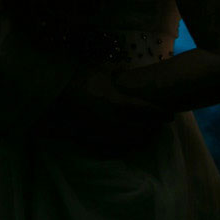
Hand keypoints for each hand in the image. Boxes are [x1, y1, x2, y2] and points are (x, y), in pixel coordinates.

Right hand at [35, 68, 173, 152]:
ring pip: (132, 141)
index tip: (170, 113)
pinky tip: (129, 144)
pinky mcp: (94, 141)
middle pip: (144, 128)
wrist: (49, 96)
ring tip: (150, 135)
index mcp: (118, 102)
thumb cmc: (72, 79)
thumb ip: (114, 74)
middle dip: (155, 127)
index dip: (161, 113)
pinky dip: (126, 147)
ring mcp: (105, 133)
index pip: (148, 110)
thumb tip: (126, 74)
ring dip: (144, 138)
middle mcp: (115, 121)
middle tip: (161, 124)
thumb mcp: (96, 71)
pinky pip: (116, 148)